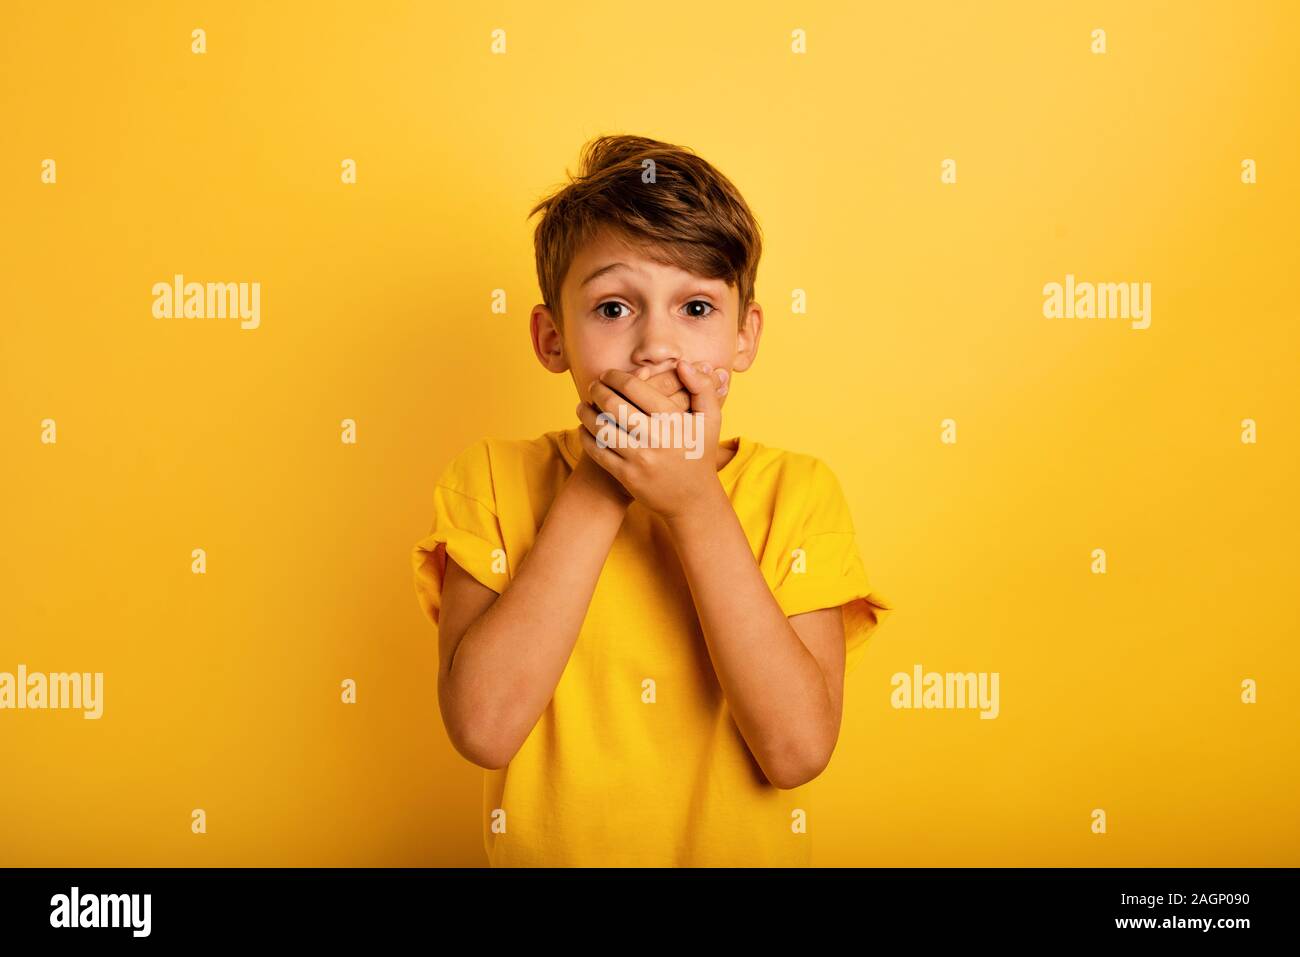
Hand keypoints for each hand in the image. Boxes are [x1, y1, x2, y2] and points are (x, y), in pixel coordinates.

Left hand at [575, 360, 727, 522]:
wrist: (693, 499)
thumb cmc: (700, 453)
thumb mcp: (711, 419)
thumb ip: (702, 387)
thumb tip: (683, 364)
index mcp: (673, 419)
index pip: (633, 387)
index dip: (614, 376)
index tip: (607, 374)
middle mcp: (655, 438)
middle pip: (613, 405)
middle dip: (597, 391)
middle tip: (593, 386)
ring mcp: (639, 458)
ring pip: (601, 428)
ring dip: (586, 413)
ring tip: (582, 406)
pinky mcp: (627, 476)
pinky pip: (598, 451)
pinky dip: (586, 437)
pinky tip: (584, 429)